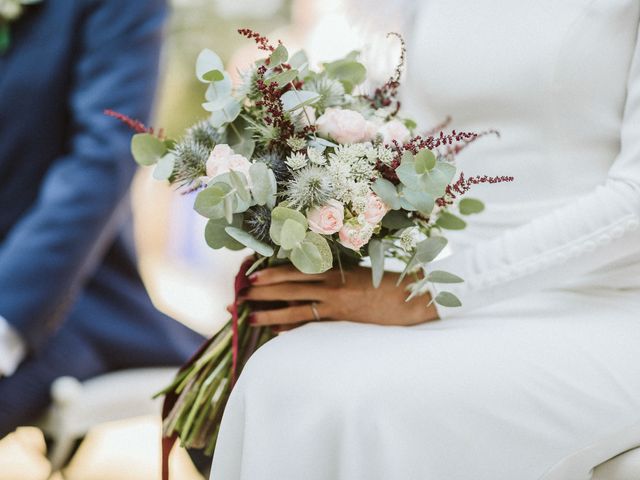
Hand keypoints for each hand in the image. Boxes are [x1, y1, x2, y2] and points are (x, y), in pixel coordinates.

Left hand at [239, 265, 438, 330]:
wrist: (410, 299)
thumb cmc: (384, 281)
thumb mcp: (356, 270)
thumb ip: (332, 270)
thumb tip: (305, 271)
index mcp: (334, 269)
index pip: (295, 270)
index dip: (271, 273)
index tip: (251, 275)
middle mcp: (331, 286)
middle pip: (289, 289)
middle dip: (263, 293)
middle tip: (241, 297)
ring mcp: (336, 306)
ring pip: (296, 309)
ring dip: (271, 313)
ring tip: (251, 318)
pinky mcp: (342, 323)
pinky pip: (312, 326)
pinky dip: (294, 329)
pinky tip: (278, 333)